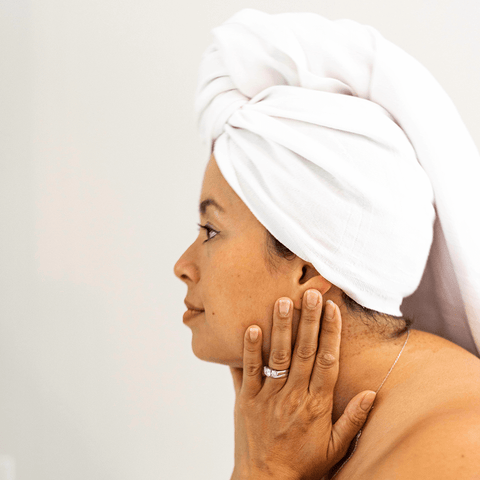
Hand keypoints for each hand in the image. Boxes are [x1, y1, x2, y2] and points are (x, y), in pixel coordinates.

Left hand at [229, 290, 375, 479]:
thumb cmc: (304, 465)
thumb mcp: (336, 447)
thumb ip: (353, 419)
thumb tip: (372, 393)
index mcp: (317, 405)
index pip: (327, 361)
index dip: (331, 333)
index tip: (332, 309)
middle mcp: (294, 396)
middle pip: (304, 352)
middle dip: (309, 320)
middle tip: (311, 293)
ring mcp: (268, 397)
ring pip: (277, 356)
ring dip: (281, 327)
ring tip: (283, 301)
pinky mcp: (246, 400)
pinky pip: (248, 371)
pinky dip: (249, 349)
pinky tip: (252, 327)